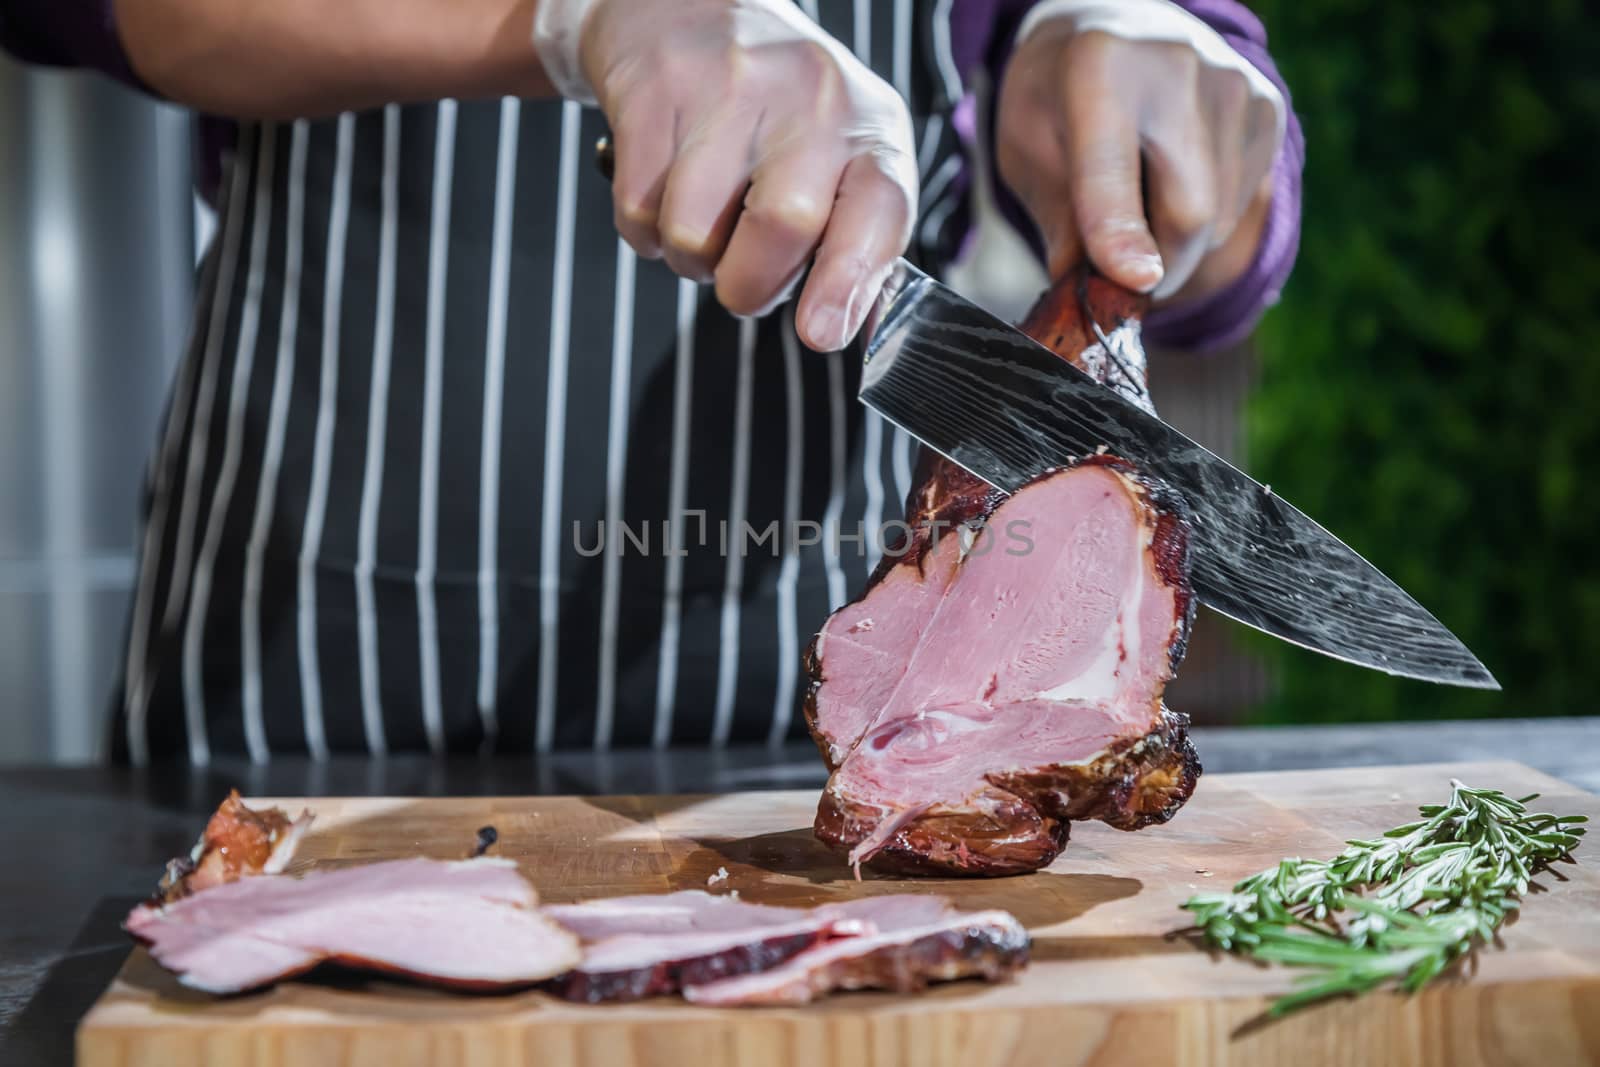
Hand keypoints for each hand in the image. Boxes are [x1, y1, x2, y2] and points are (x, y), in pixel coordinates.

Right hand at [534, 0, 917, 350]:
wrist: (686, 9)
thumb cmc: (778, 112)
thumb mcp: (841, 157)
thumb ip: (854, 241)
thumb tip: (839, 329)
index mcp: (869, 130)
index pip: (879, 209)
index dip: (849, 280)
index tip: (819, 332)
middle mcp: (811, 98)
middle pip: (780, 228)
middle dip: (750, 287)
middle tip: (743, 281)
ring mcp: (729, 86)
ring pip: (694, 232)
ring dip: (690, 259)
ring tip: (703, 222)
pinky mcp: (654, 90)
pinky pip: (638, 210)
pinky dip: (645, 231)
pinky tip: (664, 192)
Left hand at [996, 0, 1284, 302]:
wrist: (1112, 26)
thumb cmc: (1057, 96)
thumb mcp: (1026, 149)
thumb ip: (1058, 219)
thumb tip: (1092, 294)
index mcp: (1100, 66)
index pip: (1112, 168)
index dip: (1121, 233)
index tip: (1135, 283)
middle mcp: (1178, 66)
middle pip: (1189, 212)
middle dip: (1153, 268)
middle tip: (1118, 277)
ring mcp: (1234, 85)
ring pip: (1217, 221)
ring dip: (1175, 246)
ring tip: (1138, 204)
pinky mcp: (1267, 108)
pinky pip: (1241, 205)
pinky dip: (1205, 221)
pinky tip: (1173, 179)